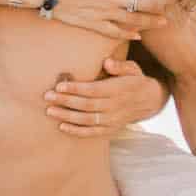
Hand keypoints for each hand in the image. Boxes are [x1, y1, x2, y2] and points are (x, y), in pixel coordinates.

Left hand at [44, 54, 167, 136]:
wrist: (149, 101)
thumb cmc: (134, 80)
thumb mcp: (132, 68)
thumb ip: (120, 66)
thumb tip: (107, 62)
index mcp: (118, 90)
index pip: (94, 90)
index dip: (76, 88)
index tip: (59, 86)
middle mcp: (115, 107)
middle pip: (86, 105)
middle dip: (65, 101)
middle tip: (47, 96)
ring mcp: (112, 120)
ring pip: (87, 120)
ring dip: (67, 116)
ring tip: (50, 111)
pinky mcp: (110, 129)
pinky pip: (92, 133)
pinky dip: (76, 131)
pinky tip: (61, 126)